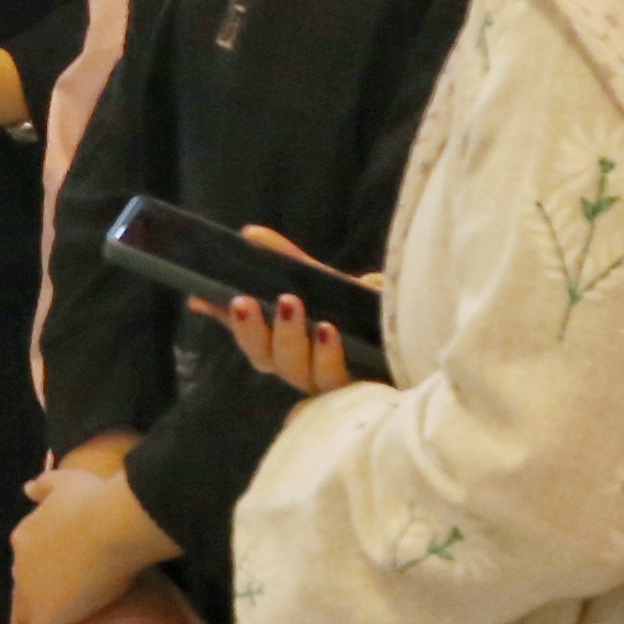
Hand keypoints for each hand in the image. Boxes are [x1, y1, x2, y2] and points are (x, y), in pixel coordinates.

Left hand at [13, 429, 179, 623]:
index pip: (24, 565)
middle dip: (39, 602)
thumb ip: (45, 484)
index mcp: (24, 537)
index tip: (66, 581)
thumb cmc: (97, 500)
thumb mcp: (67, 481)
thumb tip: (27, 488)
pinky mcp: (46, 620)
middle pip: (20, 593)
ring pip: (23, 621)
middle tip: (68, 607)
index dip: (44, 576)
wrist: (112, 526)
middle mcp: (19, 567)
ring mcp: (30, 596)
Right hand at [197, 226, 380, 395]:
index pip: (249, 337)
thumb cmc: (368, 313)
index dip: (225, 320)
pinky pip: (338, 379)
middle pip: (266, 359)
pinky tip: (327, 329)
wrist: (422, 335)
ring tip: (289, 302)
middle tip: (243, 300)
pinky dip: (328, 354)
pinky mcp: (363, 387)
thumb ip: (287, 262)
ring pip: (297, 372)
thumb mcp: (327, 282)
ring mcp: (332, 383)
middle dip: (252, 329)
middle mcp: (305, 370)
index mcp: (289, 348)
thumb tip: (247, 236)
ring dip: (287, 338)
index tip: (201, 295)